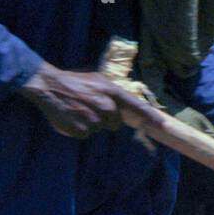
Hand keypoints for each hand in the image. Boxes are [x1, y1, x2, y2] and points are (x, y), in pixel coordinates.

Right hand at [19, 62, 163, 138]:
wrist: (49, 86)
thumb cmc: (75, 82)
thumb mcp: (98, 80)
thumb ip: (113, 93)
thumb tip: (125, 106)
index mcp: (111, 92)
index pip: (137, 106)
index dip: (152, 117)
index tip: (164, 125)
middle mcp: (105, 106)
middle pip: (115, 123)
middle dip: (106, 118)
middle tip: (91, 107)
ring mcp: (92, 119)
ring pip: (99, 128)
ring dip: (91, 123)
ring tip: (78, 110)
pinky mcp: (80, 129)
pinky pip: (86, 134)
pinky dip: (80, 129)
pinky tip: (72, 117)